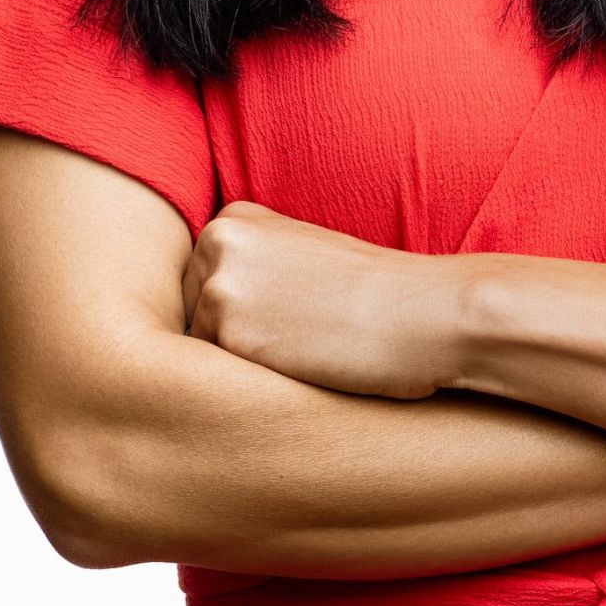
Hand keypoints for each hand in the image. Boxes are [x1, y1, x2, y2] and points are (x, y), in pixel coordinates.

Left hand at [182, 201, 468, 397]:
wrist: (418, 312)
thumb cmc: (371, 294)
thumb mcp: (300, 255)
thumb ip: (247, 269)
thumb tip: (191, 321)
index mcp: (233, 218)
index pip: (196, 286)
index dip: (239, 315)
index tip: (287, 316)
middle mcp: (215, 244)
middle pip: (186, 317)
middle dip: (227, 339)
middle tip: (295, 338)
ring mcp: (217, 287)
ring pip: (196, 353)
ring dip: (236, 366)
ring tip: (300, 353)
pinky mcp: (227, 334)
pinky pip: (211, 380)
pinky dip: (245, 386)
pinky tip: (294, 372)